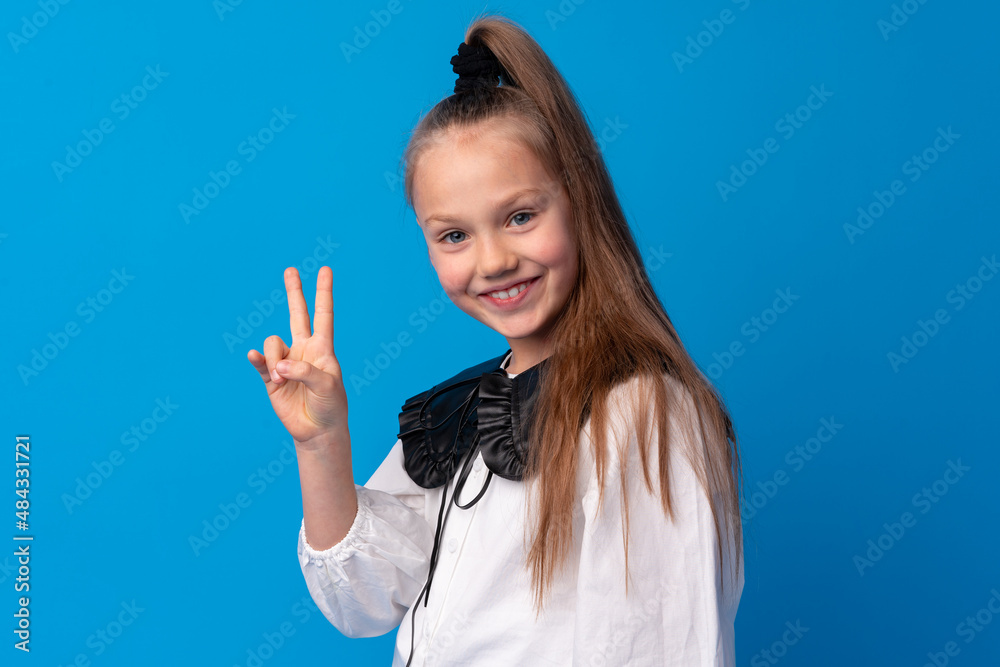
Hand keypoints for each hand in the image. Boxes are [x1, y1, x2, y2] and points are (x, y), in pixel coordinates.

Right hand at [248, 266, 347, 447]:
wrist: (317, 430)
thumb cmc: (330, 406)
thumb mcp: (326, 385)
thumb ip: (304, 371)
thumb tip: (278, 365)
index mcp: (322, 348)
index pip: (323, 315)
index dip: (323, 292)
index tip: (325, 270)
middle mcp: (303, 350)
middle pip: (296, 315)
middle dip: (294, 292)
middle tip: (290, 270)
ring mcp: (285, 363)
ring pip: (272, 344)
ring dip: (274, 361)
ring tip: (281, 381)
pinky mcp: (270, 378)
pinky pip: (259, 362)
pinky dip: (258, 360)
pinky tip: (255, 359)